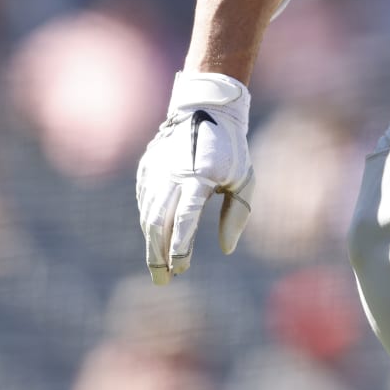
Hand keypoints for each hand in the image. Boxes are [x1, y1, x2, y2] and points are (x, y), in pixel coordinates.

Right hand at [136, 71, 254, 284]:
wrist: (205, 110)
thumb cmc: (231, 148)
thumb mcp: (244, 178)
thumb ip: (237, 214)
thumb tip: (226, 248)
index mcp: (198, 177)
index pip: (184, 219)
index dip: (180, 247)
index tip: (181, 268)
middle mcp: (171, 176)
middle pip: (157, 224)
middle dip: (158, 256)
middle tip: (164, 280)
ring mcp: (154, 172)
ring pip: (147, 216)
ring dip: (152, 243)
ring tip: (161, 265)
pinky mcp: (145, 170)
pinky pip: (144, 202)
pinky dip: (150, 222)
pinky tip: (158, 236)